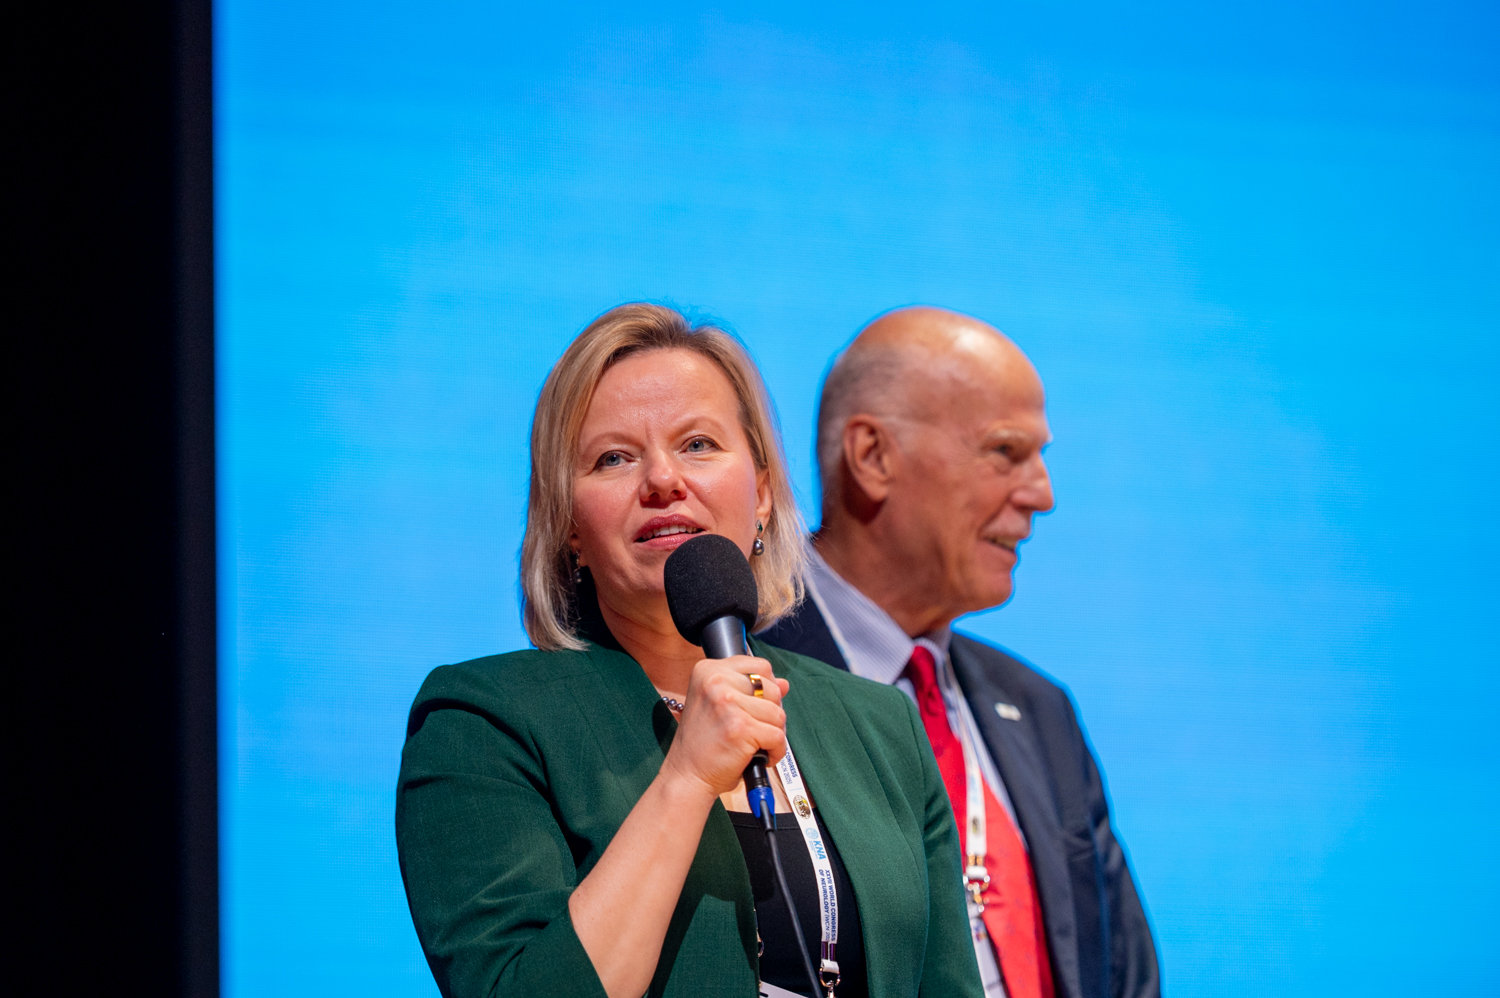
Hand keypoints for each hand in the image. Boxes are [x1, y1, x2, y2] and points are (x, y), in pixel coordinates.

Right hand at [660, 655, 789, 797]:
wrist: (686, 775)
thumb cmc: (702, 744)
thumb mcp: (720, 706)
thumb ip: (751, 691)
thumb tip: (784, 684)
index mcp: (708, 670)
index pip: (760, 666)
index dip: (766, 689)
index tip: (757, 707)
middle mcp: (715, 681)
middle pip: (772, 689)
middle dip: (772, 713)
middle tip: (756, 730)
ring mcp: (727, 702)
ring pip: (778, 713)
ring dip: (774, 733)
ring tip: (756, 744)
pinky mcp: (741, 727)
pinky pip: (778, 736)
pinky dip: (776, 751)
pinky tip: (762, 756)